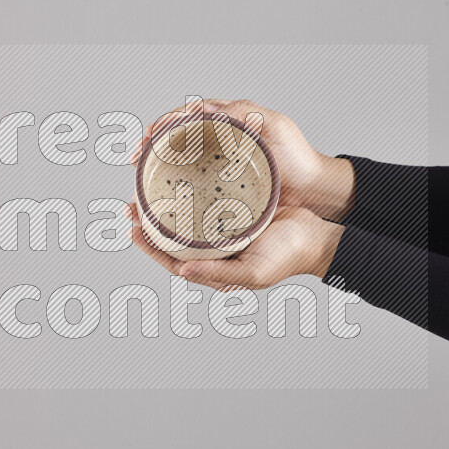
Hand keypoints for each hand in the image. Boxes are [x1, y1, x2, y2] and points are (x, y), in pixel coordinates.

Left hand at [128, 206, 344, 289]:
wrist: (317, 237)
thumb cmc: (287, 259)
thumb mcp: (253, 272)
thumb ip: (218, 274)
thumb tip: (181, 271)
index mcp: (215, 267)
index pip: (172, 260)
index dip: (150, 248)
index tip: (133, 230)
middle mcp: (215, 248)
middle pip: (173, 236)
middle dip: (150, 223)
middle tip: (131, 204)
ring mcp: (224, 229)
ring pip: (187, 217)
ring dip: (167, 204)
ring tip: (148, 187)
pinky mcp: (236, 208)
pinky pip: (207, 200)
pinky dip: (192, 190)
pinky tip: (183, 175)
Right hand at [130, 98, 355, 221]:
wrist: (314, 189)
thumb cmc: (298, 157)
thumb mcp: (275, 126)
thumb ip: (246, 113)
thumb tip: (213, 109)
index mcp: (228, 122)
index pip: (187, 116)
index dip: (163, 123)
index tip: (148, 135)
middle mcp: (220, 142)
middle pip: (177, 138)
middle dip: (151, 145)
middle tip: (135, 158)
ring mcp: (220, 165)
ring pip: (181, 162)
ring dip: (158, 168)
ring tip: (140, 180)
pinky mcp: (224, 187)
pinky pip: (194, 184)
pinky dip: (175, 188)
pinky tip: (163, 198)